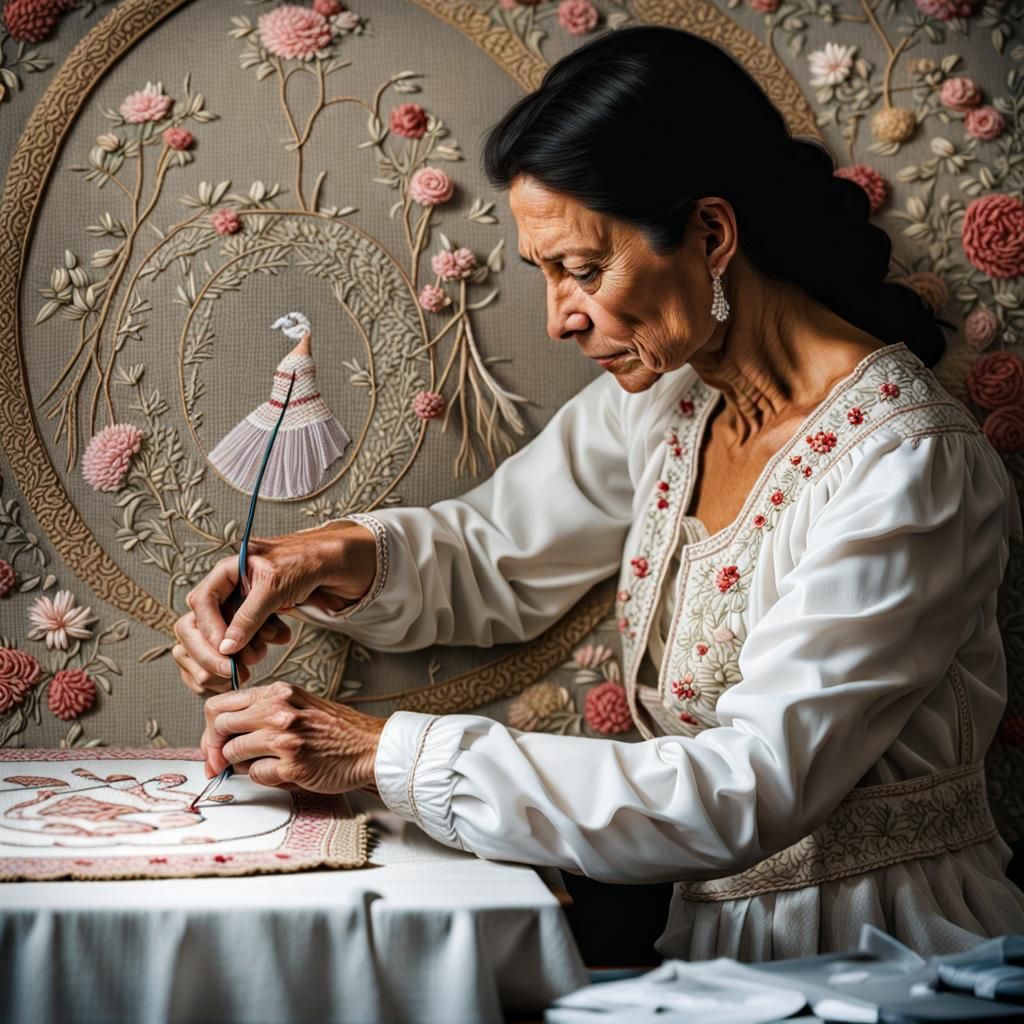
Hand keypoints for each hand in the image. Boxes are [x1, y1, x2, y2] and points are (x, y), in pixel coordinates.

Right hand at [172, 520, 376, 694]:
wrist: (340, 562)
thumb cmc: (310, 562)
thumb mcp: (276, 586)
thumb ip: (249, 616)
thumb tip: (225, 648)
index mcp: (229, 568)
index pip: (202, 601)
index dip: (210, 629)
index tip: (226, 652)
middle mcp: (232, 584)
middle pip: (204, 622)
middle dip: (220, 646)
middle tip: (237, 667)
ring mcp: (244, 600)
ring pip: (225, 633)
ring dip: (242, 648)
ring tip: (263, 652)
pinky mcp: (259, 614)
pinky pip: (246, 637)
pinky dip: (259, 644)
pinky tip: (278, 640)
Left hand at [201, 681, 386, 792]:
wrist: (370, 746)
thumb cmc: (336, 729)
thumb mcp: (299, 704)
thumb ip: (264, 712)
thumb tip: (225, 734)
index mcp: (278, 692)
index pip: (221, 704)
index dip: (211, 727)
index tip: (216, 742)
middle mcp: (278, 710)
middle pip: (219, 727)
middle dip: (215, 748)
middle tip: (222, 762)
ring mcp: (285, 738)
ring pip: (233, 752)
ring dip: (239, 764)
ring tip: (261, 765)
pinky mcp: (292, 765)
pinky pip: (256, 775)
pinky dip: (263, 777)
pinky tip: (282, 772)